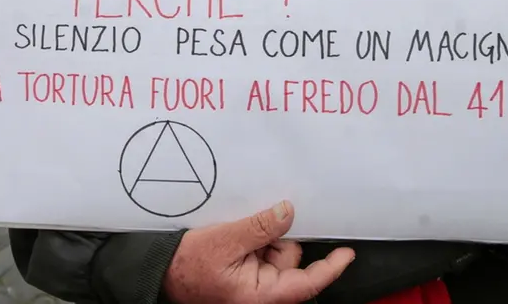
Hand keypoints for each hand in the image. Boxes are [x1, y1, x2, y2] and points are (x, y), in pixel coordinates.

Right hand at [163, 200, 354, 303]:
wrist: (160, 271)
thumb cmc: (186, 266)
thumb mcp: (225, 240)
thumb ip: (260, 227)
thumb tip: (289, 212)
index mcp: (262, 294)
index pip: (307, 283)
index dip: (330, 267)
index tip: (347, 253)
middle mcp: (262, 292)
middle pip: (291, 259)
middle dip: (277, 239)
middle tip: (250, 230)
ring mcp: (254, 282)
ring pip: (276, 251)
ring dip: (262, 237)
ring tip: (234, 234)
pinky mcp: (246, 272)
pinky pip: (262, 249)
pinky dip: (254, 239)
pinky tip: (234, 236)